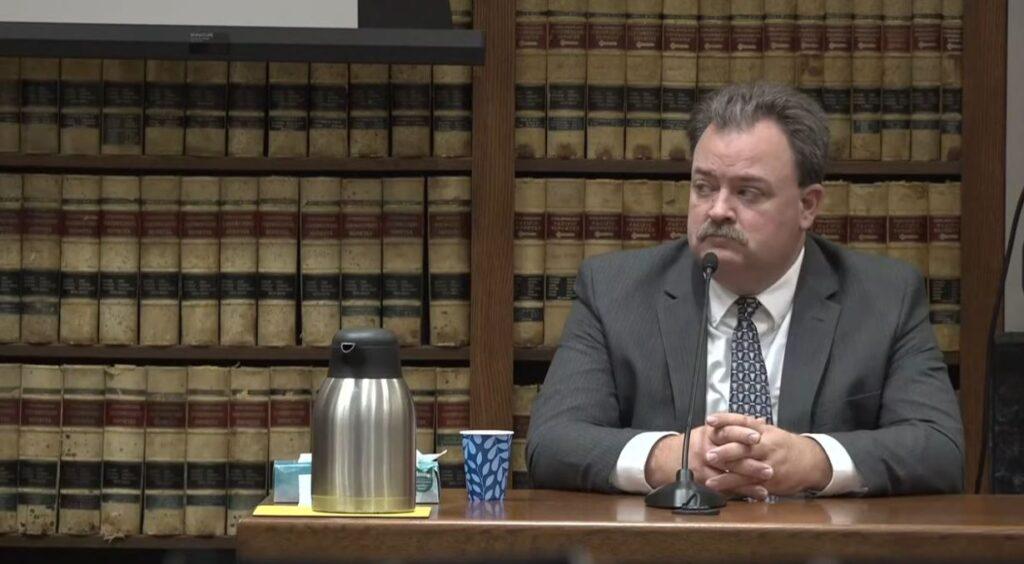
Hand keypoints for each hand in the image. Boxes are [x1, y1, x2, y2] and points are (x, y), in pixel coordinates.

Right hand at [644, 425, 770, 498]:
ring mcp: (703, 465)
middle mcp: (705, 448)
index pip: (726, 430)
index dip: (742, 432)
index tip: (759, 435)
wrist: (666, 458)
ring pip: (729, 472)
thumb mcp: (712, 430)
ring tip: (768, 480)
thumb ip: (735, 426)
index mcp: (709, 432)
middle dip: (750, 460)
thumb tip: (760, 420)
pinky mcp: (703, 481)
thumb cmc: (695, 444)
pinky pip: (725, 486)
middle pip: (729, 453)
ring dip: (750, 478)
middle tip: (769, 465)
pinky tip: (758, 493)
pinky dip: (744, 490)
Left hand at [703, 413, 832, 495]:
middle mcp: (767, 445)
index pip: (743, 421)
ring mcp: (769, 464)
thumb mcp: (769, 432)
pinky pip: (751, 484)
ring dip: (727, 475)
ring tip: (710, 479)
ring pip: (746, 469)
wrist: (811, 462)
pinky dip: (735, 488)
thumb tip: (725, 421)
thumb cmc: (785, 446)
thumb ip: (748, 427)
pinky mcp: (771, 480)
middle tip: (708, 454)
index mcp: (764, 431)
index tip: (710, 420)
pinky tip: (722, 490)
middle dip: (726, 452)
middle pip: (744, 447)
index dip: (726, 420)